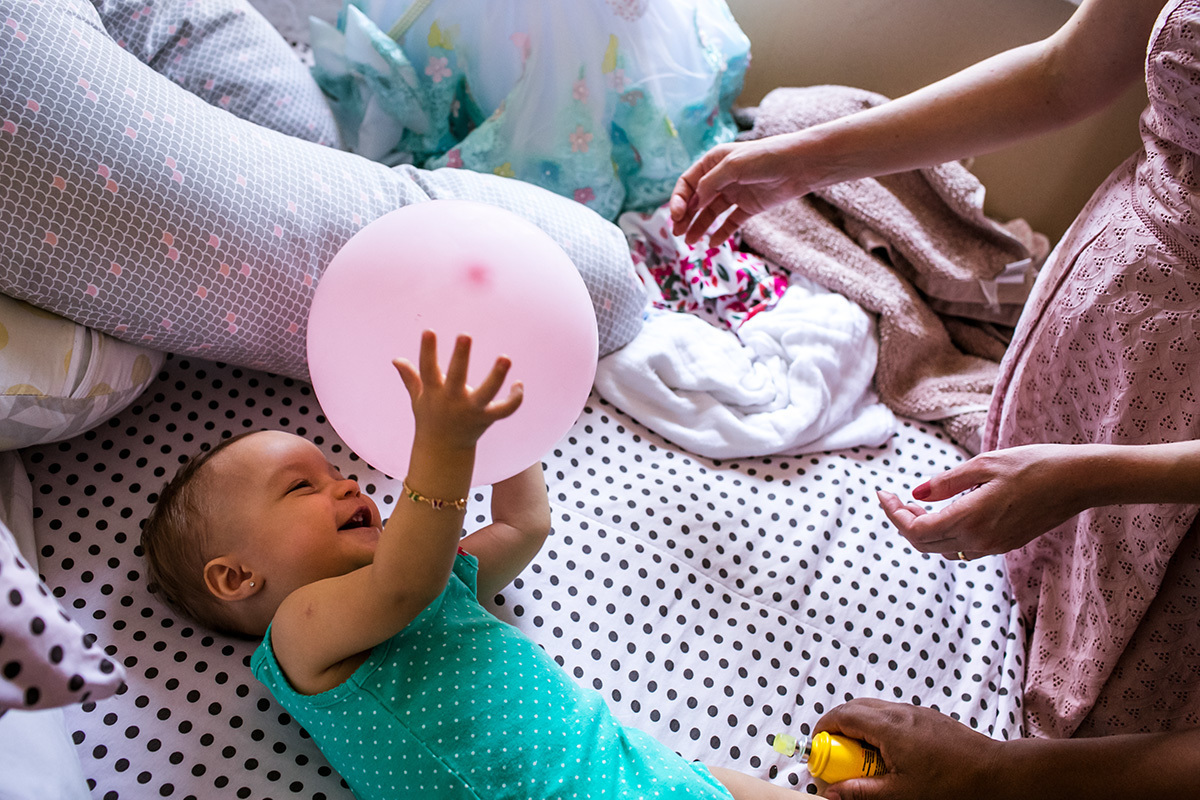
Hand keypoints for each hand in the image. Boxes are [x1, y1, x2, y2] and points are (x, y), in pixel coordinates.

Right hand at [393, 330, 523, 450]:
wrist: (442, 449)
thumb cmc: (430, 417)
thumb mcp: (418, 398)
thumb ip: (410, 378)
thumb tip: (396, 359)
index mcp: (433, 392)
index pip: (427, 369)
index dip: (427, 350)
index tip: (428, 331)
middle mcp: (452, 400)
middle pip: (456, 377)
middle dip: (460, 357)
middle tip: (464, 335)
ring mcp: (470, 410)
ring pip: (486, 393)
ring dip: (496, 376)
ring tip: (505, 357)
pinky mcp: (486, 419)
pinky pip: (504, 410)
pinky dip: (514, 399)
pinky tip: (518, 384)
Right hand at [669, 133, 810, 245]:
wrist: (799, 165)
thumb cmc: (765, 158)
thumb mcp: (732, 166)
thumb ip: (710, 183)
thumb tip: (694, 202)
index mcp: (713, 162)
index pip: (687, 183)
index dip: (678, 200)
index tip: (676, 216)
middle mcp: (721, 178)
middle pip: (696, 200)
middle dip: (685, 216)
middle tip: (677, 233)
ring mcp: (736, 193)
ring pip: (711, 213)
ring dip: (699, 226)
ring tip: (690, 242)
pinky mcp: (749, 206)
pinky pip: (731, 222)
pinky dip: (722, 233)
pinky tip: (713, 243)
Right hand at [815, 699, 1004, 799]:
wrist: (996, 773)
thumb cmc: (953, 784)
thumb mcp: (902, 794)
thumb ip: (863, 791)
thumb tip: (833, 792)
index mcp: (890, 727)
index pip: (843, 715)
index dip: (824, 729)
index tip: (819, 748)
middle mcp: (900, 712)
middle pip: (855, 707)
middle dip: (839, 728)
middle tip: (838, 756)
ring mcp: (915, 711)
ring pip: (873, 709)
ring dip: (860, 729)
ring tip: (865, 760)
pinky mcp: (927, 717)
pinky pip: (892, 715)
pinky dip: (880, 729)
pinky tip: (890, 756)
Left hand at [876, 443, 1090, 558]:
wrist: (1080, 481)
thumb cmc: (1034, 464)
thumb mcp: (985, 464)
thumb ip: (946, 483)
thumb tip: (915, 494)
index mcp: (971, 518)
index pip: (916, 530)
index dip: (893, 515)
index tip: (883, 494)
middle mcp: (980, 539)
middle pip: (924, 543)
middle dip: (902, 522)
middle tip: (893, 498)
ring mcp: (994, 546)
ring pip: (942, 548)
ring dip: (922, 530)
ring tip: (913, 505)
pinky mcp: (1005, 544)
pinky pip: (962, 547)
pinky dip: (943, 533)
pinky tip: (942, 512)